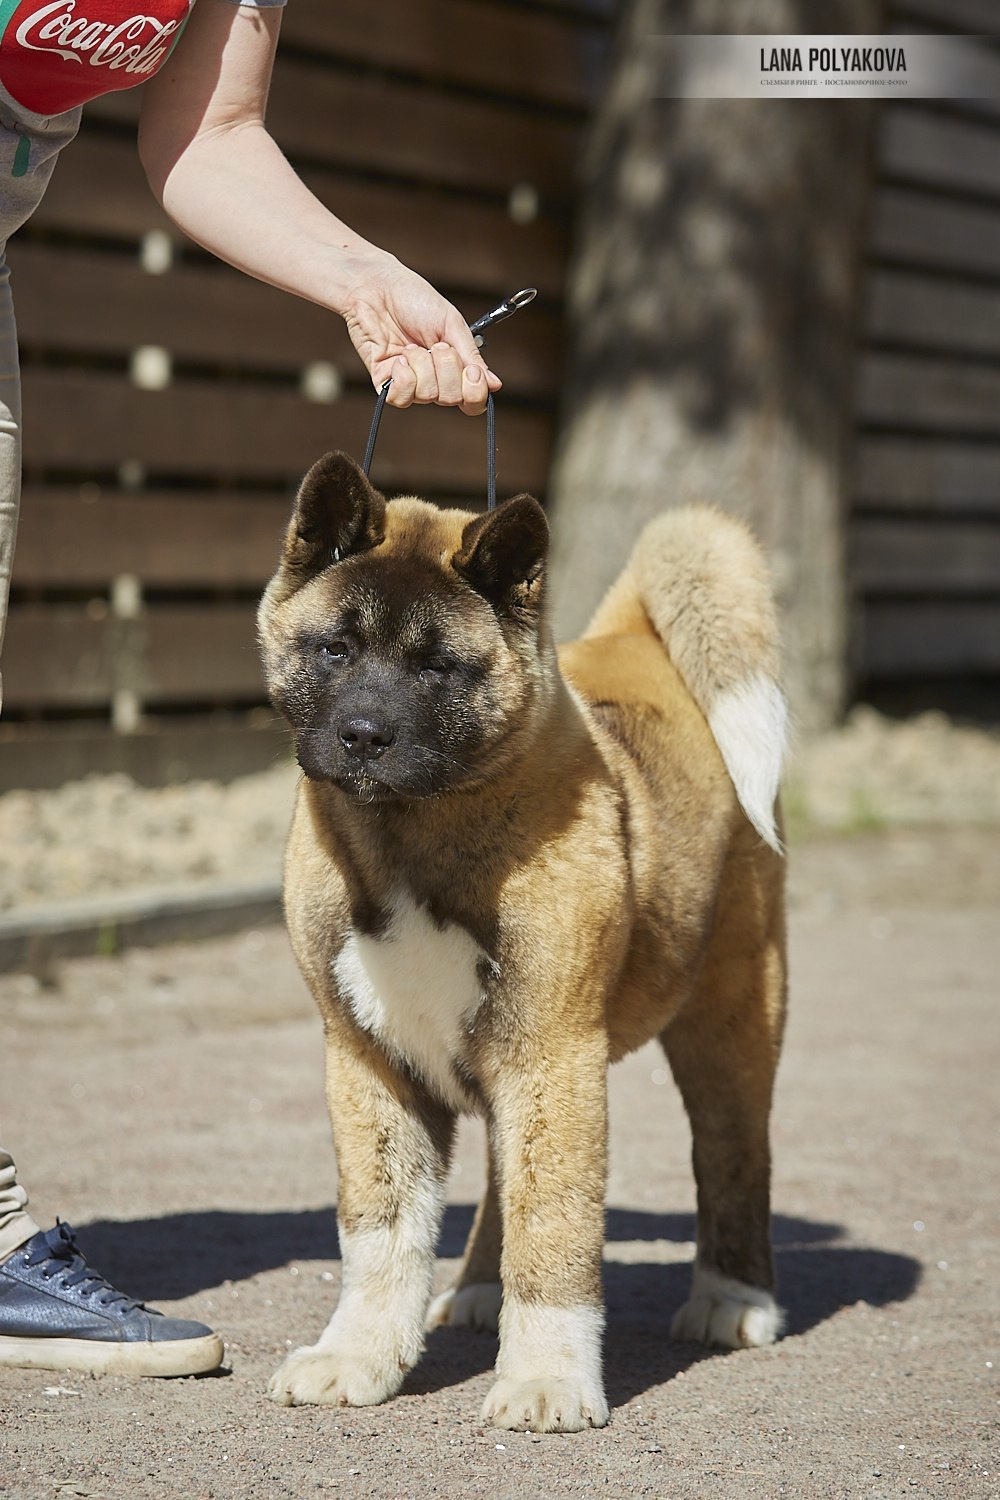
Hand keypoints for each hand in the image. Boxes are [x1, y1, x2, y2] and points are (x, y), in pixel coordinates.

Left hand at [342, 256, 502, 415]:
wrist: (376, 288)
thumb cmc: (414, 299)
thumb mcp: (451, 324)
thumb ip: (471, 355)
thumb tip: (494, 385)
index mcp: (455, 366)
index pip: (473, 400)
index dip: (475, 392)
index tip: (471, 371)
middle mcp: (435, 379)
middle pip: (452, 399)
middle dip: (446, 368)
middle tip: (436, 345)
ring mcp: (411, 383)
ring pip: (428, 395)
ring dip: (422, 365)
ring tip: (411, 345)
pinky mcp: (386, 384)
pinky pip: (402, 398)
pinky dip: (403, 377)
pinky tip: (399, 358)